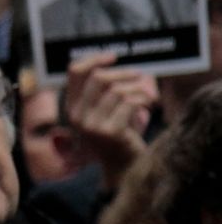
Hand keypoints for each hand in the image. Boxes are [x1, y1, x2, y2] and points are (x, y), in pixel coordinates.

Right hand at [65, 52, 156, 188]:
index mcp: (72, 107)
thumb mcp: (106, 110)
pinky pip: (130, 102)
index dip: (94, 59)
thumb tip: (126, 66)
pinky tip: (151, 106)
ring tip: (150, 96)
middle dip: (125, 73)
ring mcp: (92, 125)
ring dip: (140, 89)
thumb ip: (106, 90)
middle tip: (141, 77)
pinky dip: (145, 100)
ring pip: (118, 90)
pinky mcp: (110, 131)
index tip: (114, 57)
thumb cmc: (120, 133)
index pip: (74, 72)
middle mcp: (76, 116)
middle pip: (99, 77)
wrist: (124, 166)